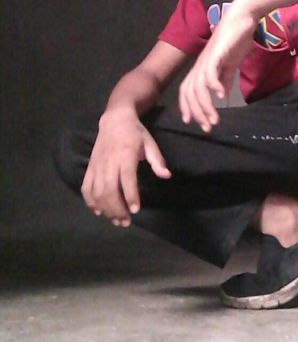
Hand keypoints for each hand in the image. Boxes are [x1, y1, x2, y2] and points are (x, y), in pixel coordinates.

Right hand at [81, 109, 170, 226]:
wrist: (114, 119)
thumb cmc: (135, 132)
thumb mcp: (149, 143)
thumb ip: (157, 160)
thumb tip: (166, 175)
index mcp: (126, 155)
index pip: (127, 178)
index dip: (130, 195)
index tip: (135, 210)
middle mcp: (110, 161)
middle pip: (109, 190)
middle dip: (117, 209)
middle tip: (126, 222)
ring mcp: (97, 165)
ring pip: (97, 192)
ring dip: (105, 209)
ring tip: (116, 220)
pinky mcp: (90, 166)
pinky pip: (86, 187)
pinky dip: (90, 201)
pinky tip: (98, 211)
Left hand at [179, 0, 257, 131]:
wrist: (243, 17)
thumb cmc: (237, 38)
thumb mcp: (231, 63)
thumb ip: (225, 78)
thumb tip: (222, 95)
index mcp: (202, 67)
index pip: (187, 90)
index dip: (187, 107)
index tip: (194, 123)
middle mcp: (200, 65)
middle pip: (189, 92)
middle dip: (196, 112)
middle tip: (207, 127)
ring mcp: (207, 59)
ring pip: (198, 87)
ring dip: (205, 106)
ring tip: (215, 119)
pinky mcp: (216, 53)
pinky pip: (210, 73)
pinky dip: (213, 86)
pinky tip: (221, 96)